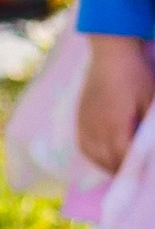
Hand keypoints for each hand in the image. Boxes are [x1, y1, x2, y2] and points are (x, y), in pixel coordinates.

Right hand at [78, 33, 154, 179]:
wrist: (111, 53)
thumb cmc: (135, 75)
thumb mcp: (150, 100)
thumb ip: (148, 126)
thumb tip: (150, 144)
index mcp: (116, 124)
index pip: (123, 157)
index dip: (133, 169)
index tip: (142, 175)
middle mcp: (97, 128)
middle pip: (107, 160)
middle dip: (121, 170)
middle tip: (134, 175)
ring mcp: (86, 123)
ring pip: (93, 156)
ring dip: (106, 166)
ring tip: (118, 169)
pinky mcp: (79, 118)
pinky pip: (83, 145)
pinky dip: (92, 156)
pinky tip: (101, 157)